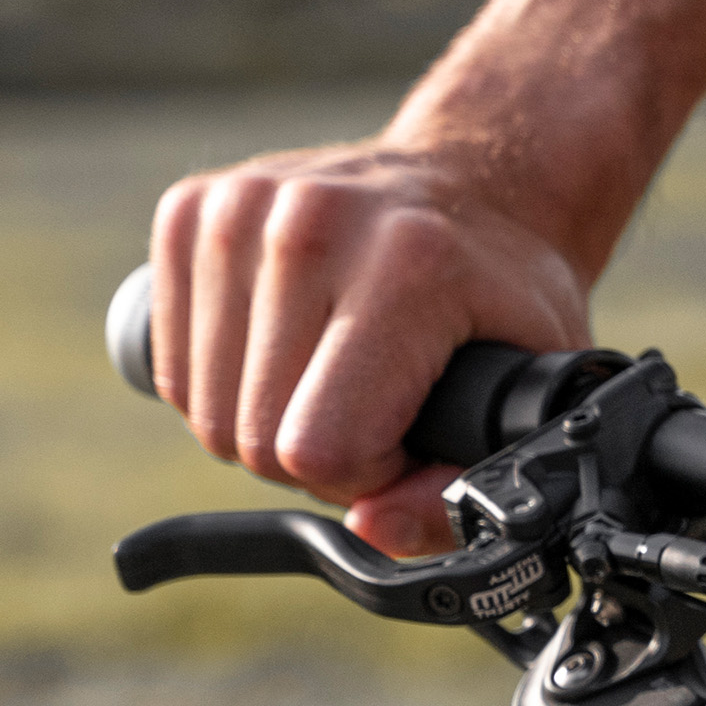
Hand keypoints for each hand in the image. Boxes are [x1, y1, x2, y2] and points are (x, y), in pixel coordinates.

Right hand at [147, 142, 592, 557]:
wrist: (476, 178)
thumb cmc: (503, 291)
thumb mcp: (534, 393)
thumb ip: (464, 485)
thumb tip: (372, 528)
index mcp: (408, 267)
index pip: (320, 447)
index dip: (366, 475)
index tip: (408, 437)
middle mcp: (312, 222)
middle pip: (252, 437)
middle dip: (316, 454)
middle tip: (375, 406)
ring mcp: (238, 206)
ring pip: (203, 409)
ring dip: (265, 420)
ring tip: (334, 373)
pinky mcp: (188, 208)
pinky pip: (171, 363)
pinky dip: (224, 380)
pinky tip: (286, 344)